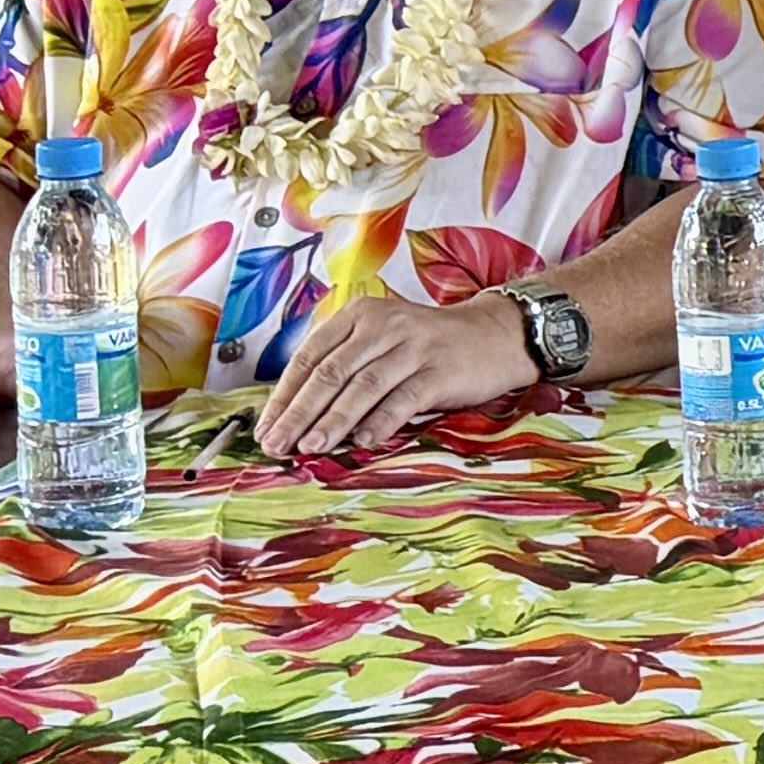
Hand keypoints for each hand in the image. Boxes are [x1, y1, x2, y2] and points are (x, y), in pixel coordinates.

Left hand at [264, 293, 538, 456]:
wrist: (498, 335)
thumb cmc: (430, 347)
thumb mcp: (383, 341)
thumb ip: (346, 366)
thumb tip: (297, 414)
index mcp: (360, 316)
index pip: (309, 357)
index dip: (284, 396)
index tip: (266, 428)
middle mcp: (384, 325)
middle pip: (330, 373)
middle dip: (298, 413)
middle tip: (277, 444)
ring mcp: (414, 346)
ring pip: (362, 387)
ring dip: (332, 421)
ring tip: (309, 447)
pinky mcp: (441, 370)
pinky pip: (404, 398)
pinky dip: (381, 421)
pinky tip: (363, 442)